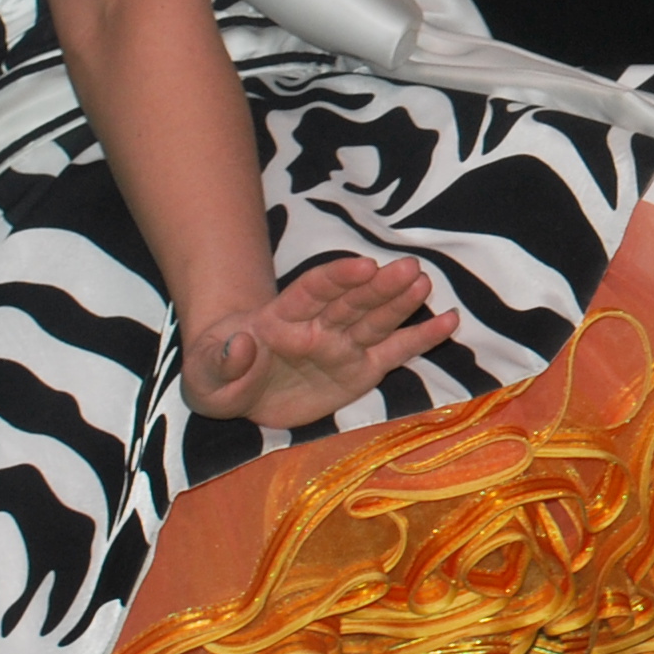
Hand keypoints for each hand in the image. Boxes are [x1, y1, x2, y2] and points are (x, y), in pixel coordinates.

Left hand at [182, 253, 463, 426]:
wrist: (237, 387)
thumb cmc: (218, 373)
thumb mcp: (204, 375)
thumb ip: (222, 361)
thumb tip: (243, 345)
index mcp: (282, 318)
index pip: (314, 290)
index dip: (338, 278)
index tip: (363, 266)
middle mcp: (320, 325)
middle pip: (353, 301)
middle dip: (380, 286)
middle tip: (409, 268)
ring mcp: (344, 345)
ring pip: (377, 320)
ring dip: (402, 302)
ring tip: (425, 283)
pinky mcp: (361, 369)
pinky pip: (395, 352)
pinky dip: (422, 338)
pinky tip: (449, 321)